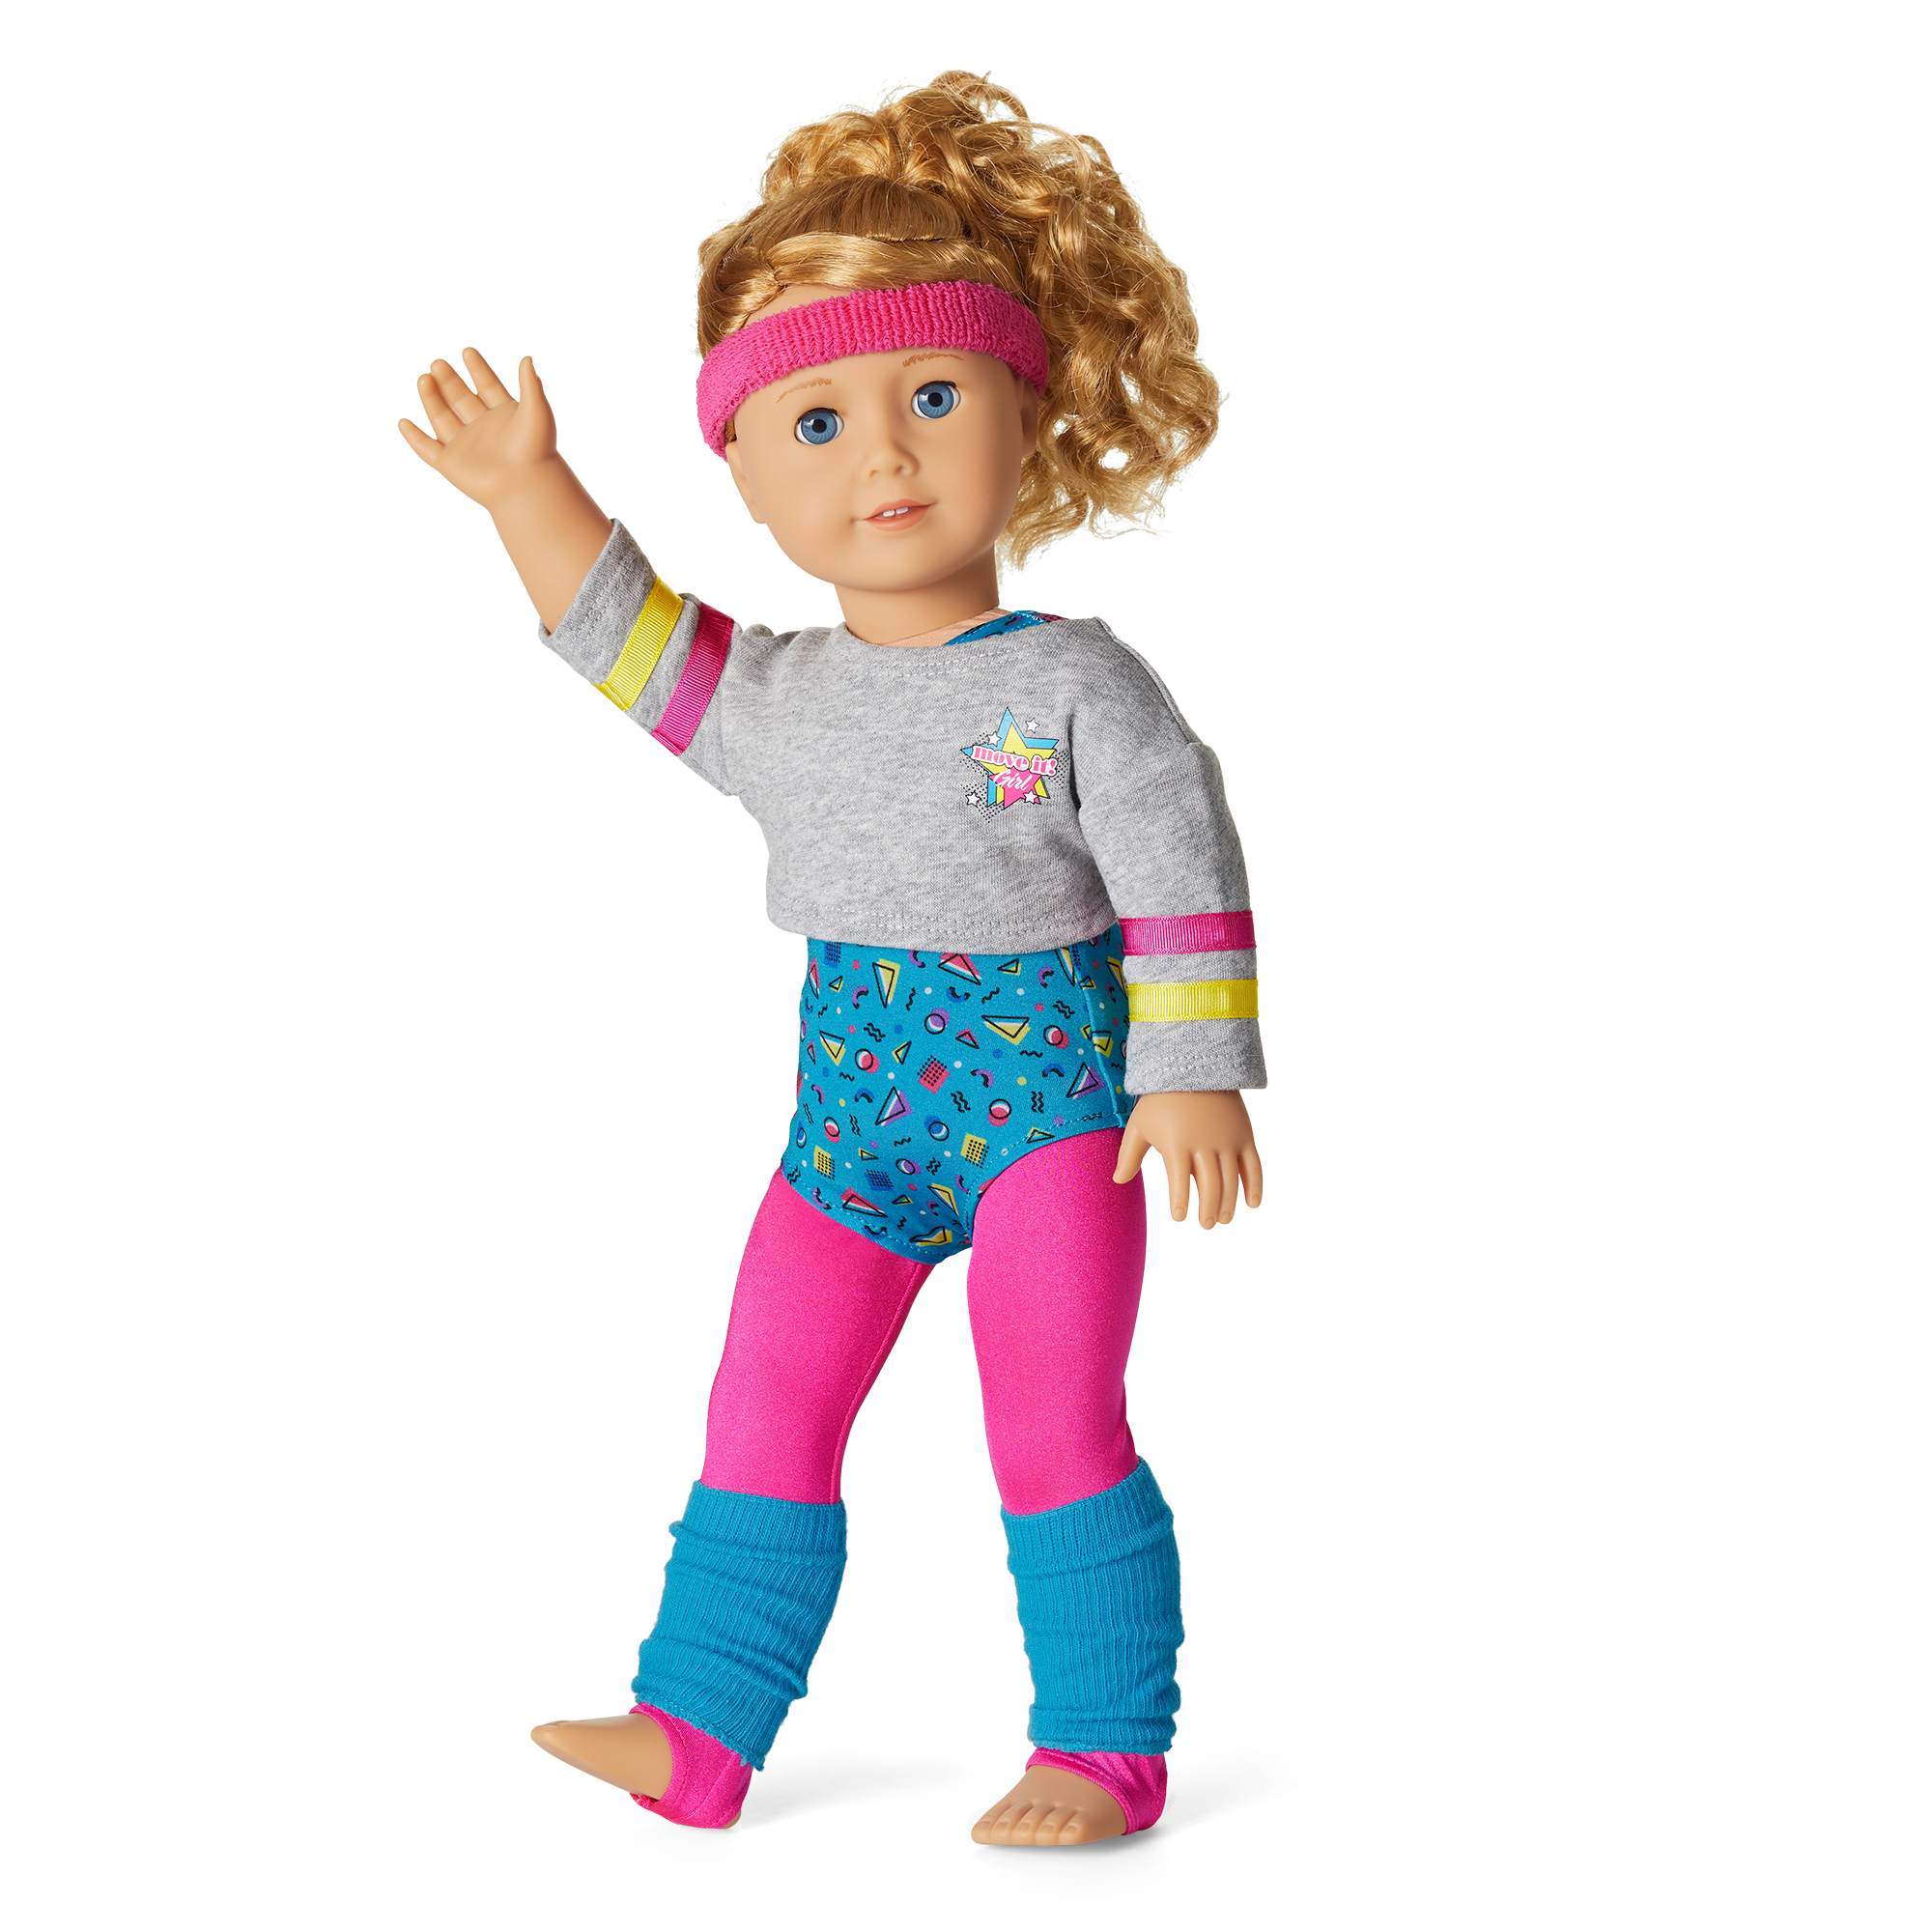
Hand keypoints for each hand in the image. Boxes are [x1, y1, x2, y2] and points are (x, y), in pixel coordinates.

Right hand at [398, 348, 561, 511]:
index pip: (488, 387)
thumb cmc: (537, 451)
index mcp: (505, 416)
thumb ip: (531, 385)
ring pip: (442, 418)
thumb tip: (527, 359)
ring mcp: (466, 446)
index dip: (478, 370)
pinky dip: (414, 437)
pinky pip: (427, 449)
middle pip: (461, 399)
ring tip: (425, 378)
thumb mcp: (537, 411)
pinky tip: (404, 422)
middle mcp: (483, 430)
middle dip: (449, 381)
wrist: (527, 485)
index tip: (468, 352)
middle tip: (438, 364)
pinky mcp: (451, 464)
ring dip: (431, 398)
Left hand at [1113, 1090, 1262, 1228]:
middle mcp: (1205, 1144)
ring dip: (1229, 1203)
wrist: (1194, 1066)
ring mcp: (1227, 1140)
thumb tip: (1117, 1181)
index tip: (1179, 1216)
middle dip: (1208, 1209)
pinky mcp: (1244, 1136)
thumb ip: (1129, 1155)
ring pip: (1232, 1180)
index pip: (1179, 1181)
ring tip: (1222, 1218)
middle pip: (1211, 1186)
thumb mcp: (1139, 1124)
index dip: (1180, 1202)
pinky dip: (1255, 1186)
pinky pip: (1253, 1165)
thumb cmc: (1161, 1099)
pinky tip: (1251, 1204)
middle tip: (1205, 1223)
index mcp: (1177, 1144)